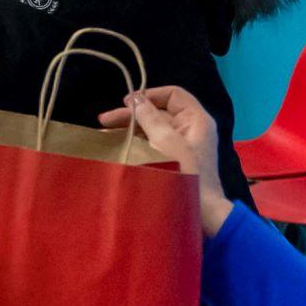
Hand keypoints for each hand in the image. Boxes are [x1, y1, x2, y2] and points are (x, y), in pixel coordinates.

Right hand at [100, 86, 232, 234]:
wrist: (201, 211)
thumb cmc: (185, 171)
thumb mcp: (165, 141)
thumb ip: (149, 117)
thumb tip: (135, 98)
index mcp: (195, 120)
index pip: (173, 95)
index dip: (149, 95)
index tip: (126, 103)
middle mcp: (189, 129)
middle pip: (158, 112)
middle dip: (131, 114)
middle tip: (103, 121)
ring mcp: (181, 145)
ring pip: (152, 128)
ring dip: (129, 128)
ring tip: (104, 134)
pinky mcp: (173, 159)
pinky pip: (152, 143)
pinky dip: (134, 142)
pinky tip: (116, 146)